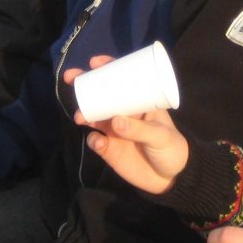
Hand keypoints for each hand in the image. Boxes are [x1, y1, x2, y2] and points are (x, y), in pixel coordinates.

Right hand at [65, 59, 188, 194]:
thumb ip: (139, 129)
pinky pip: (95, 141)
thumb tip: (115, 121)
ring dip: (84, 113)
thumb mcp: (160, 136)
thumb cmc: (171, 149)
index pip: (123, 80)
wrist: (170, 179)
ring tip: (80, 117)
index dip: (108, 68)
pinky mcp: (109, 149)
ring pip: (93, 116)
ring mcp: (114, 130)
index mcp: (139, 102)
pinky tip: (97, 141)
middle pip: (101, 95)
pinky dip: (93, 140)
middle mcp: (123, 113)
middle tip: (71, 78)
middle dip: (83, 86)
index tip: (94, 63)